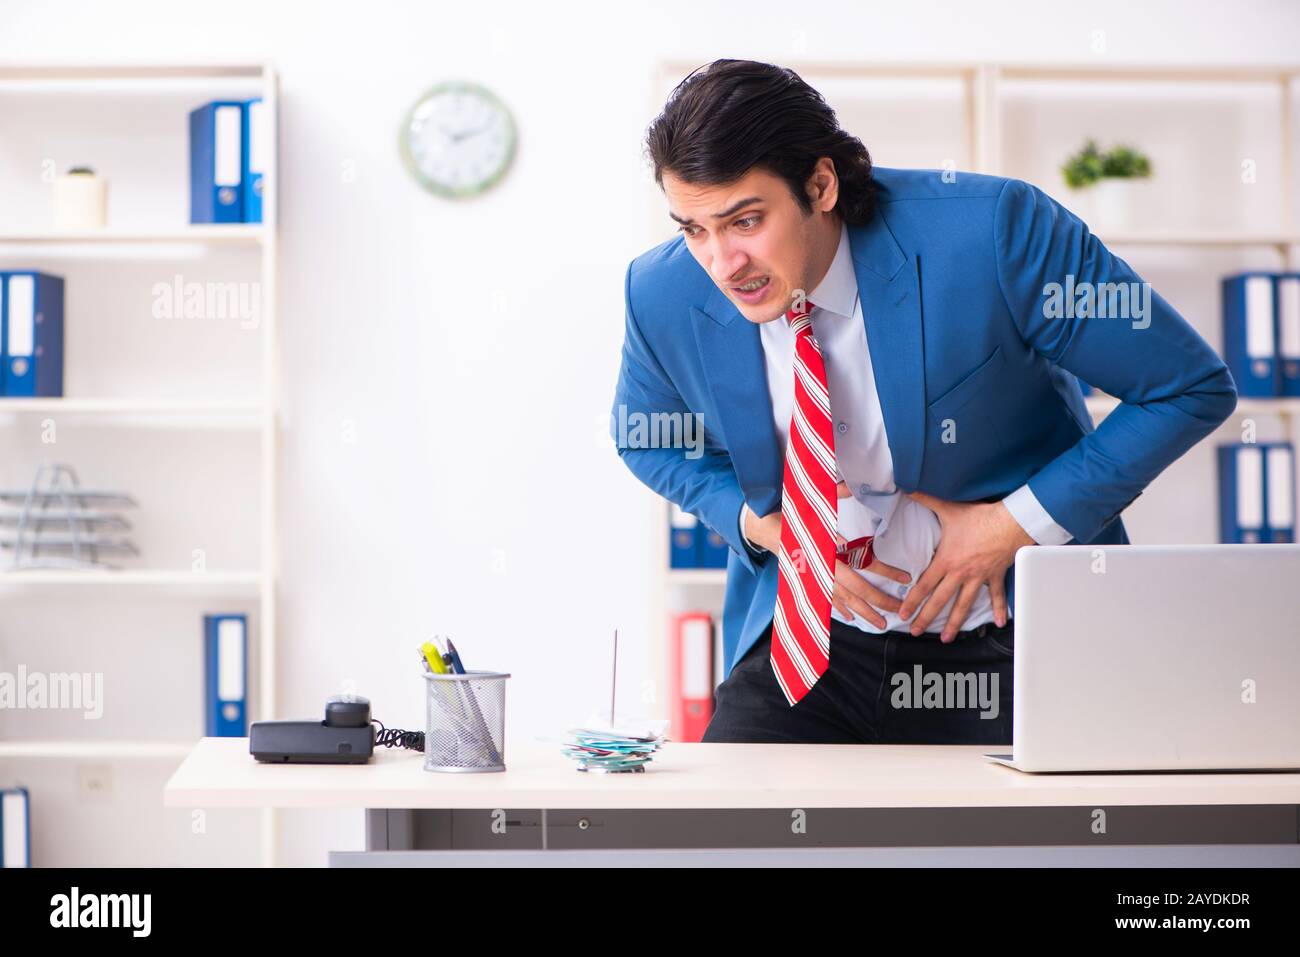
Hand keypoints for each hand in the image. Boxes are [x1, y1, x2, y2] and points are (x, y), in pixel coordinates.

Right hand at [744, 483, 911, 628]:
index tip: (906, 578)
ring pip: (843, 600)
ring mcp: (815, 577)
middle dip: (879, 602)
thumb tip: (854, 486)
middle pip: (856, 590)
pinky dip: (840, 609)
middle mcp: (823, 568)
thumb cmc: (788, 513)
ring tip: (881, 624)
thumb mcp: (810, 501)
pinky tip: (852, 618)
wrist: (761, 527)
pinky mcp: (808, 580)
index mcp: (828, 549)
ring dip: (863, 613)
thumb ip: (834, 493)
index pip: (864, 563)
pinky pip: (827, 599)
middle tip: (900, 610)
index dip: (886, 572)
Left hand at [896, 492, 1034, 642]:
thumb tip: (905, 487)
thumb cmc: (980, 517)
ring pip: (964, 605)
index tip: (903, 614)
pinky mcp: (995, 576)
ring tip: (946, 638)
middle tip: (915, 632)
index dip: (911, 601)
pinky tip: (997, 624)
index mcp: (946, 561)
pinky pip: (996, 596)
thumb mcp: (949, 508)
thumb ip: (925, 498)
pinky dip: (997, 610)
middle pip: (940, 601)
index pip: (923, 585)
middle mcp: (961, 574)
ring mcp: (979, 578)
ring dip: (955, 623)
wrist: (1012, 523)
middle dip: (926, 619)